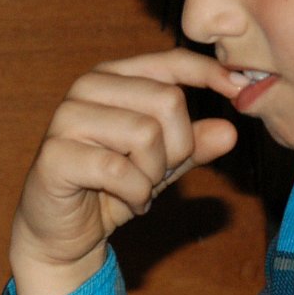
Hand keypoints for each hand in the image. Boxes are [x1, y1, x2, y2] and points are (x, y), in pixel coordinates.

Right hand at [11, 49, 239, 294]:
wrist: (62, 232)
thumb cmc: (110, 189)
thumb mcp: (162, 165)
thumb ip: (191, 145)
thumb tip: (230, 132)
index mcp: (112, 78)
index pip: (169, 62)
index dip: (209, 73)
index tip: (237, 90)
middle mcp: (86, 88)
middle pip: (167, 101)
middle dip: (177, 148)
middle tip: (158, 175)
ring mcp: (66, 119)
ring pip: (146, 134)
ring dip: (153, 174)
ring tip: (137, 188)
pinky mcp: (55, 155)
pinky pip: (120, 170)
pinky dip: (135, 194)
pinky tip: (126, 202)